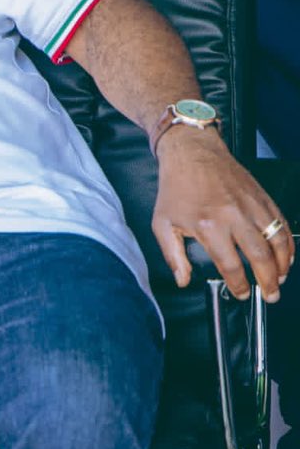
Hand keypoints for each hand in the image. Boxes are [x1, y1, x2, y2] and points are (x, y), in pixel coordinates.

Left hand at [152, 128, 291, 299]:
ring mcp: (252, 206)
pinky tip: (285, 256)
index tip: (242, 293)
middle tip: (269, 295)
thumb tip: (183, 280)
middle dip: (268, 282)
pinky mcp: (263, 198)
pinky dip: (287, 244)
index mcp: (208, 225)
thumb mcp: (162, 223)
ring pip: (277, 242)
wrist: (192, 153)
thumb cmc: (176, 187)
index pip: (231, 265)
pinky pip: (282, 225)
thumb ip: (172, 255)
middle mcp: (234, 217)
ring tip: (280, 279)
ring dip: (282, 265)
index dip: (239, 285)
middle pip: (260, 258)